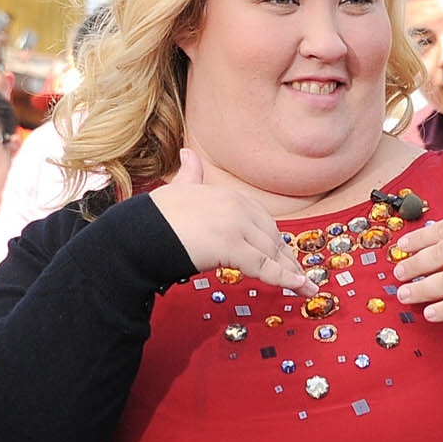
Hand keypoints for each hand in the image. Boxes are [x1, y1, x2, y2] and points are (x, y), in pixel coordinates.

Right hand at [146, 149, 309, 292]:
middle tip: (300, 276)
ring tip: (305, 288)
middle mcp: (236, 206)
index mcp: (227, 195)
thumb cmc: (154, 217)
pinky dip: (285, 279)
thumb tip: (187, 154)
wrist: (137, 233)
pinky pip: (264, 266)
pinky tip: (299, 287)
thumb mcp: (177, 190)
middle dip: (287, 258)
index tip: (285, 254)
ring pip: (270, 253)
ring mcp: (235, 226)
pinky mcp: (231, 247)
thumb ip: (189, 174)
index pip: (262, 219)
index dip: (275, 240)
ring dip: (290, 271)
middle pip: (271, 236)